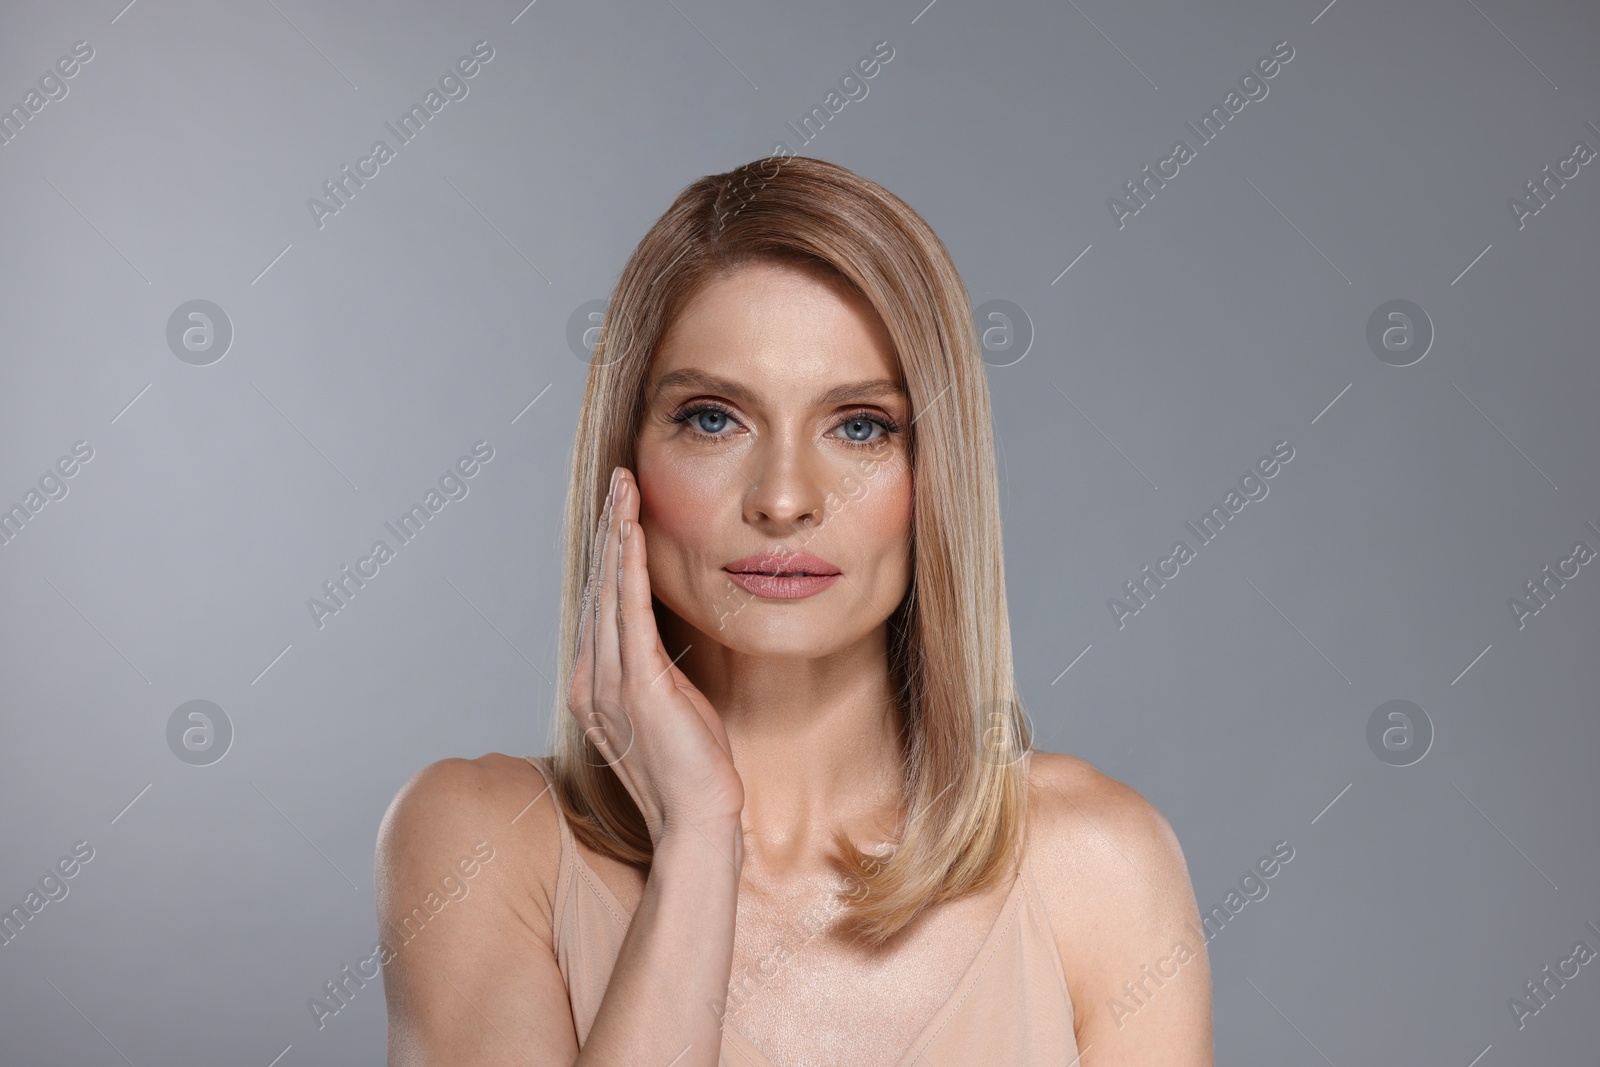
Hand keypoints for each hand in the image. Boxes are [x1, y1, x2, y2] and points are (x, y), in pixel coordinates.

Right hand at [567, 466, 745, 843]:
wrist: (697, 820)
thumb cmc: (692, 767)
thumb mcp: (673, 705)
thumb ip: (658, 669)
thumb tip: (662, 640)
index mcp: (594, 685)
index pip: (600, 603)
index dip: (608, 552)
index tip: (620, 508)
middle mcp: (590, 679)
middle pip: (597, 586)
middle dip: (608, 528)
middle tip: (620, 478)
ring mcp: (608, 683)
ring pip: (608, 590)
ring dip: (616, 533)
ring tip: (624, 487)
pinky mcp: (636, 687)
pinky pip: (630, 613)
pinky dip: (628, 567)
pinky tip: (630, 531)